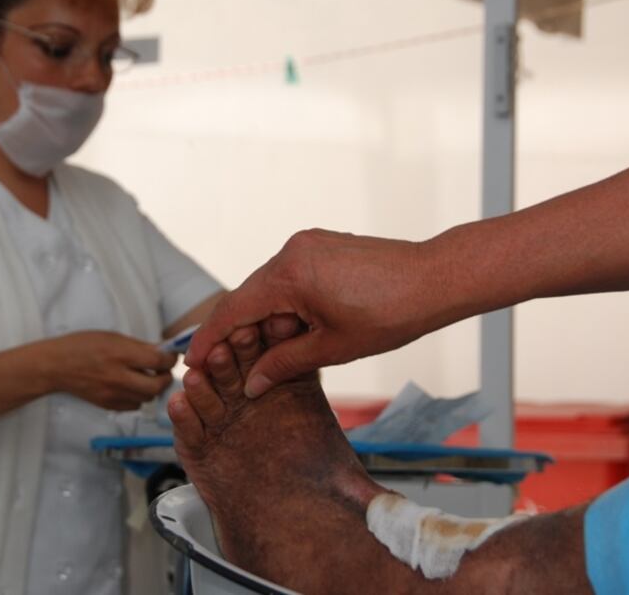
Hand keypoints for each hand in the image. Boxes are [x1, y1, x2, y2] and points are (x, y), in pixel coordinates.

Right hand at [34, 330, 176, 410]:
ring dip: (152, 388)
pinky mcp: (108, 405)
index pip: (159, 361)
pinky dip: (138, 397)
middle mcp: (118, 376)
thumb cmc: (81, 346)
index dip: (170, 359)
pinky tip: (131, 386)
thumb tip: (162, 351)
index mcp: (120, 354)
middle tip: (162, 370)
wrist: (56, 366)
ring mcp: (113, 394)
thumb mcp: (112, 337)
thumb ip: (138, 346)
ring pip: (147, 398)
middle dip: (165, 377)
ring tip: (146, 377)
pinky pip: (134, 405)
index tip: (171, 356)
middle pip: (157, 385)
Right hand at [186, 229, 430, 396]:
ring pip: (269, 289)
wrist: (435, 279)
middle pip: (248, 298)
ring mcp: (307, 245)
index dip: (209, 339)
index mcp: (288, 275)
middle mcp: (291, 252)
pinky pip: (289, 278)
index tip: (192, 362)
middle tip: (230, 368)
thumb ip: (284, 363)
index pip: (233, 309)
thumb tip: (252, 384)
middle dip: (238, 334)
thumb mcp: (332, 347)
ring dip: (266, 321)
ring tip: (274, 354)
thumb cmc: (391, 313)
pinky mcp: (322, 246)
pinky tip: (295, 331)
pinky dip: (285, 305)